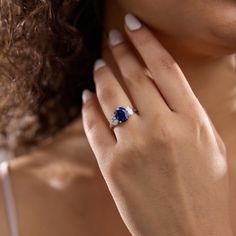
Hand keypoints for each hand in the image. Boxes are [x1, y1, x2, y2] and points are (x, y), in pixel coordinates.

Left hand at [82, 14, 232, 235]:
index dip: (147, 41)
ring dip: (102, 75)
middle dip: (122, 52)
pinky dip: (88, 108)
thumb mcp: (209, 145)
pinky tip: (86, 96)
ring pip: (111, 97)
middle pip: (135, 77)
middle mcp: (162, 128)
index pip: (164, 67)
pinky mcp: (112, 167)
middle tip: (113, 38)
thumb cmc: (208, 193)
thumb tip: (162, 86)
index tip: (133, 25)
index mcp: (192, 121)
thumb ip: (186, 113)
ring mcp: (134, 147)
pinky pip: (95, 127)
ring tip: (99, 64)